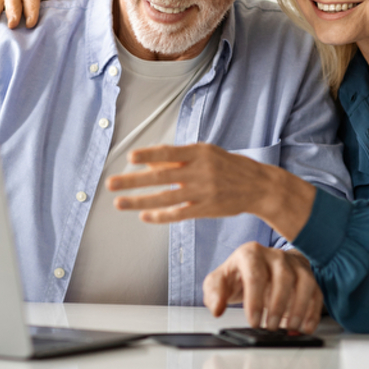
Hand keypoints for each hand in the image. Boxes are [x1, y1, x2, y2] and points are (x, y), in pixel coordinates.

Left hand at [106, 143, 314, 238]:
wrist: (259, 186)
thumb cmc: (228, 166)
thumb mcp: (206, 154)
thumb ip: (179, 158)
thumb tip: (149, 161)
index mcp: (200, 153)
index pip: (169, 152)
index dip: (148, 155)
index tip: (130, 158)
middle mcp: (200, 171)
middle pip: (161, 177)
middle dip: (133, 181)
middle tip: (110, 184)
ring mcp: (203, 192)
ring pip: (165, 198)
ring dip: (139, 201)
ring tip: (119, 203)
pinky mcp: (206, 209)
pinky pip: (178, 214)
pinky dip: (160, 216)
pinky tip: (144, 216)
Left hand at [203, 243, 323, 333]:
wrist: (258, 265)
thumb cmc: (238, 275)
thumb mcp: (219, 281)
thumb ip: (214, 293)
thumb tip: (217, 309)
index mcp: (250, 253)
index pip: (255, 274)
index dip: (255, 300)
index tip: (254, 321)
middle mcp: (274, 255)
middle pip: (283, 276)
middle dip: (278, 305)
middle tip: (270, 327)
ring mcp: (293, 264)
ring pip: (304, 281)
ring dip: (299, 307)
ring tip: (290, 327)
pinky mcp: (307, 275)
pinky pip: (316, 291)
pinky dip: (313, 311)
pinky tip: (305, 327)